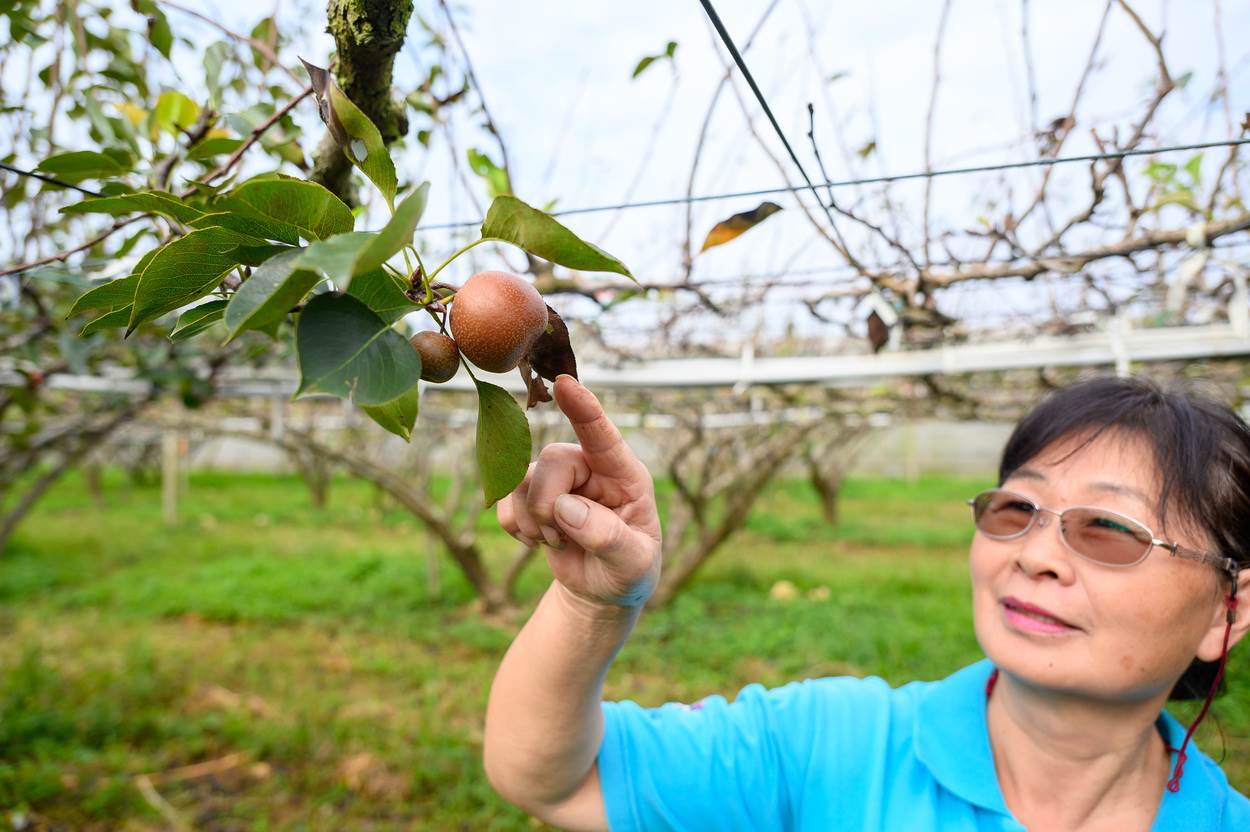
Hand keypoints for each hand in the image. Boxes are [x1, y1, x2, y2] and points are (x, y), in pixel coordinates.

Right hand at [497, 375, 661, 610]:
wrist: (601, 591)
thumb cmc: (628, 572)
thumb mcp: (633, 563)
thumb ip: (609, 537)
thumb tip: (567, 508)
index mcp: (625, 475)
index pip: (603, 435)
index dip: (584, 409)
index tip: (566, 384)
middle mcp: (590, 468)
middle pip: (553, 460)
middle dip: (546, 505)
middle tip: (558, 540)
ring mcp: (560, 478)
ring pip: (522, 478)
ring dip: (531, 521)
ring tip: (556, 543)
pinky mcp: (533, 493)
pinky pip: (505, 495)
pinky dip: (514, 525)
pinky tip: (537, 541)